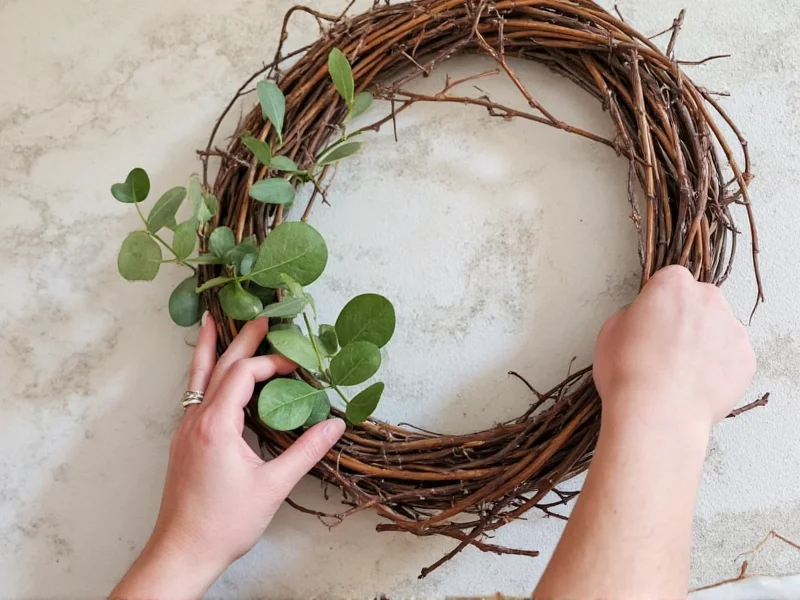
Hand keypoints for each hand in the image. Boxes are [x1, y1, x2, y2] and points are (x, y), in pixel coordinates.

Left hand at [111, 314, 345, 598]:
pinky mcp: (184, 442)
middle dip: (240, 338)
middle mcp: (195, 420)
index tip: (298, 365)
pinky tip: (210, 373)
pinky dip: (203, 374)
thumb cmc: (224, 523)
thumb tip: (335, 427)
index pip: (244, 374)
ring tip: (210, 321)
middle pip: (218, 366)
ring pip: (197, 378)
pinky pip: (194, 395)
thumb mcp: (273, 486)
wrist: (182, 551)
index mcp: (216, 425)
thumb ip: (306, 451)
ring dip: (209, 348)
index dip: (272, 363)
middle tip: (258, 315)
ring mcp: (185, 430)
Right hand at [593, 265, 755, 433]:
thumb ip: (634, 315)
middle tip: (664, 347)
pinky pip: (732, 357)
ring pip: (718, 329)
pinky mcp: (746, 359)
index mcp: (672, 285)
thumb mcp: (610, 331)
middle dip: (686, 318)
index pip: (670, 280)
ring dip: (704, 343)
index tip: (651, 320)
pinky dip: (719, 367)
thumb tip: (645, 322)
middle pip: (699, 301)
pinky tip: (696, 384)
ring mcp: (732, 329)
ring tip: (681, 372)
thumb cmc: (628, 373)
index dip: (658, 302)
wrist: (656, 416)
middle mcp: (708, 299)